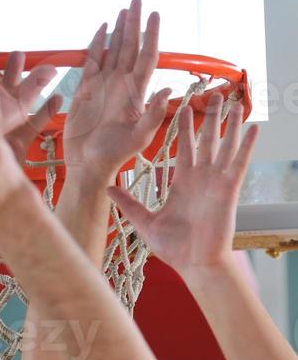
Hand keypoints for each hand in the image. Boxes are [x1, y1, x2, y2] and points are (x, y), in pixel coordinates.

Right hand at [63, 0, 169, 179]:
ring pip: (114, 49)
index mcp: (137, 93)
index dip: (151, 35)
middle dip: (135, 23)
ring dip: (119, 29)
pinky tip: (102, 29)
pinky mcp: (87, 89)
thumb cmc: (114, 156)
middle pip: (131, 47)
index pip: (147, 57)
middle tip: (137, 0)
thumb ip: (153, 116)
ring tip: (124, 9)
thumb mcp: (138, 139)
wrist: (88, 164)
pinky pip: (93, 60)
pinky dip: (98, 43)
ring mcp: (105, 85)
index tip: (155, 15)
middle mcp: (122, 85)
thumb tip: (168, 91)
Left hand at [107, 95, 256, 272]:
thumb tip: (107, 188)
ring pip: (223, 145)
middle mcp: (200, 177)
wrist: (194, 265)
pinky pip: (238, 163)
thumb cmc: (174, 248)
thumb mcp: (144, 221)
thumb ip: (128, 203)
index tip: (182, 108)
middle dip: (209, 116)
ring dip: (229, 124)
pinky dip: (246, 145)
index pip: (183, 147)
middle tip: (213, 94)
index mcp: (181, 182)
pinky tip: (253, 128)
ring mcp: (215, 182)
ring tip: (234, 101)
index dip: (184, 127)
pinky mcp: (228, 190)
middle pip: (205, 139)